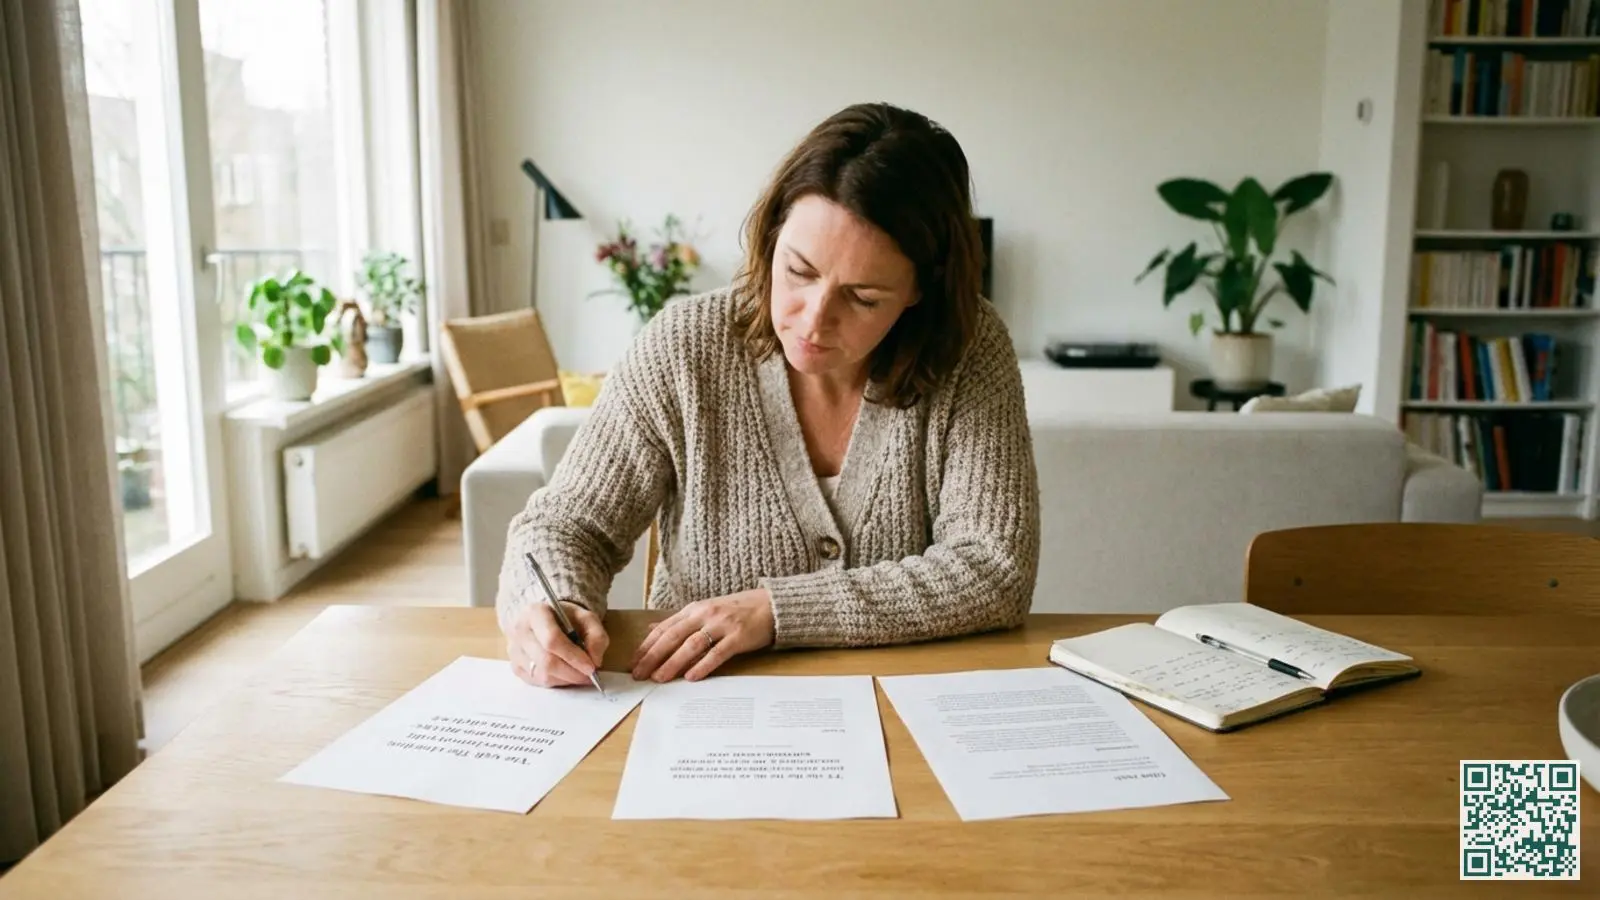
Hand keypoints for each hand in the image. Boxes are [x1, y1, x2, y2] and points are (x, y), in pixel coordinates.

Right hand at [505, 601, 608, 687]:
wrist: (548, 619)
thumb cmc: (567, 619)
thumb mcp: (587, 619)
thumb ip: (596, 637)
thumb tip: (595, 660)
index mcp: (535, 613)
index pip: (552, 639)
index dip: (573, 656)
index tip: (591, 667)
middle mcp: (519, 631)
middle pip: (546, 661)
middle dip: (572, 672)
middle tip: (589, 676)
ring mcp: (514, 650)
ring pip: (542, 675)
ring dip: (565, 679)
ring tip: (579, 674)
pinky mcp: (515, 666)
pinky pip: (537, 682)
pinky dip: (556, 682)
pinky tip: (565, 674)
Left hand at [629, 589, 774, 682]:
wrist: (771, 605)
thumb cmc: (737, 610)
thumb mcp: (705, 610)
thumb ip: (679, 621)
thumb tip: (651, 628)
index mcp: (694, 609)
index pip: (665, 628)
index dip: (647, 646)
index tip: (633, 662)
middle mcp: (705, 614)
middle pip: (673, 636)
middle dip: (653, 656)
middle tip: (640, 674)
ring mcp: (722, 625)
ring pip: (691, 645)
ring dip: (673, 662)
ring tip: (660, 678)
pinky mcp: (738, 637)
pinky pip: (717, 653)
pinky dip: (703, 665)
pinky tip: (691, 677)